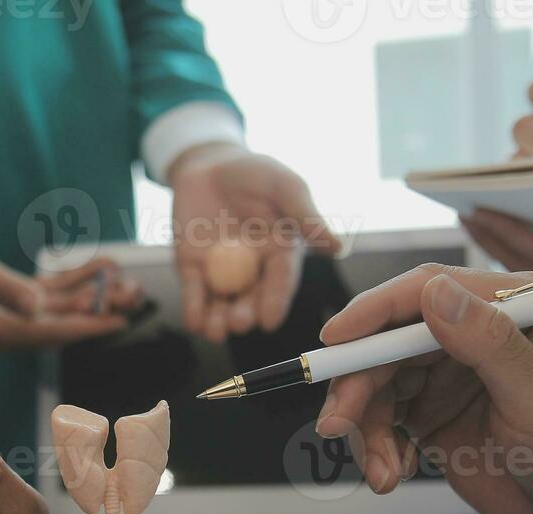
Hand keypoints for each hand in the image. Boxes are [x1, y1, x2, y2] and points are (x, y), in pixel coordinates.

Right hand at [0, 203, 132, 347]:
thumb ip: (3, 287)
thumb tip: (38, 306)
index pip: (47, 332)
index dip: (85, 326)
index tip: (118, 321)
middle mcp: (1, 330)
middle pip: (59, 325)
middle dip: (97, 311)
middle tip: (134, 297)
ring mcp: (3, 316)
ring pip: (56, 310)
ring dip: (89, 296)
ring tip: (125, 283)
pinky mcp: (3, 299)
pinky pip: (44, 295)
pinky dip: (70, 282)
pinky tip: (96, 268)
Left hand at [169, 143, 341, 339]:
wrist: (210, 164)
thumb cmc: (255, 173)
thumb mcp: (284, 186)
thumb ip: (306, 216)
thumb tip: (338, 248)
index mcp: (281, 254)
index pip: (280, 281)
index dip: (275, 301)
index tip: (269, 321)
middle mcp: (254, 270)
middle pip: (251, 299)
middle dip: (246, 314)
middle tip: (240, 323)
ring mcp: (222, 272)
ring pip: (222, 303)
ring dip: (218, 321)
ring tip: (214, 331)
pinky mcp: (193, 269)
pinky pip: (194, 292)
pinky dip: (193, 309)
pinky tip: (194, 324)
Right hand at [317, 264, 532, 513]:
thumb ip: (490, 343)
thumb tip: (435, 291)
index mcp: (512, 307)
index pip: (427, 290)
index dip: (374, 311)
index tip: (335, 341)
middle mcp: (473, 330)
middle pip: (388, 339)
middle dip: (357, 383)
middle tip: (338, 426)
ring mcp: (448, 371)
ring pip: (376, 381)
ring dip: (365, 426)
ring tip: (380, 471)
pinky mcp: (430, 411)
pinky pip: (382, 419)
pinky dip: (376, 448)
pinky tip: (392, 474)